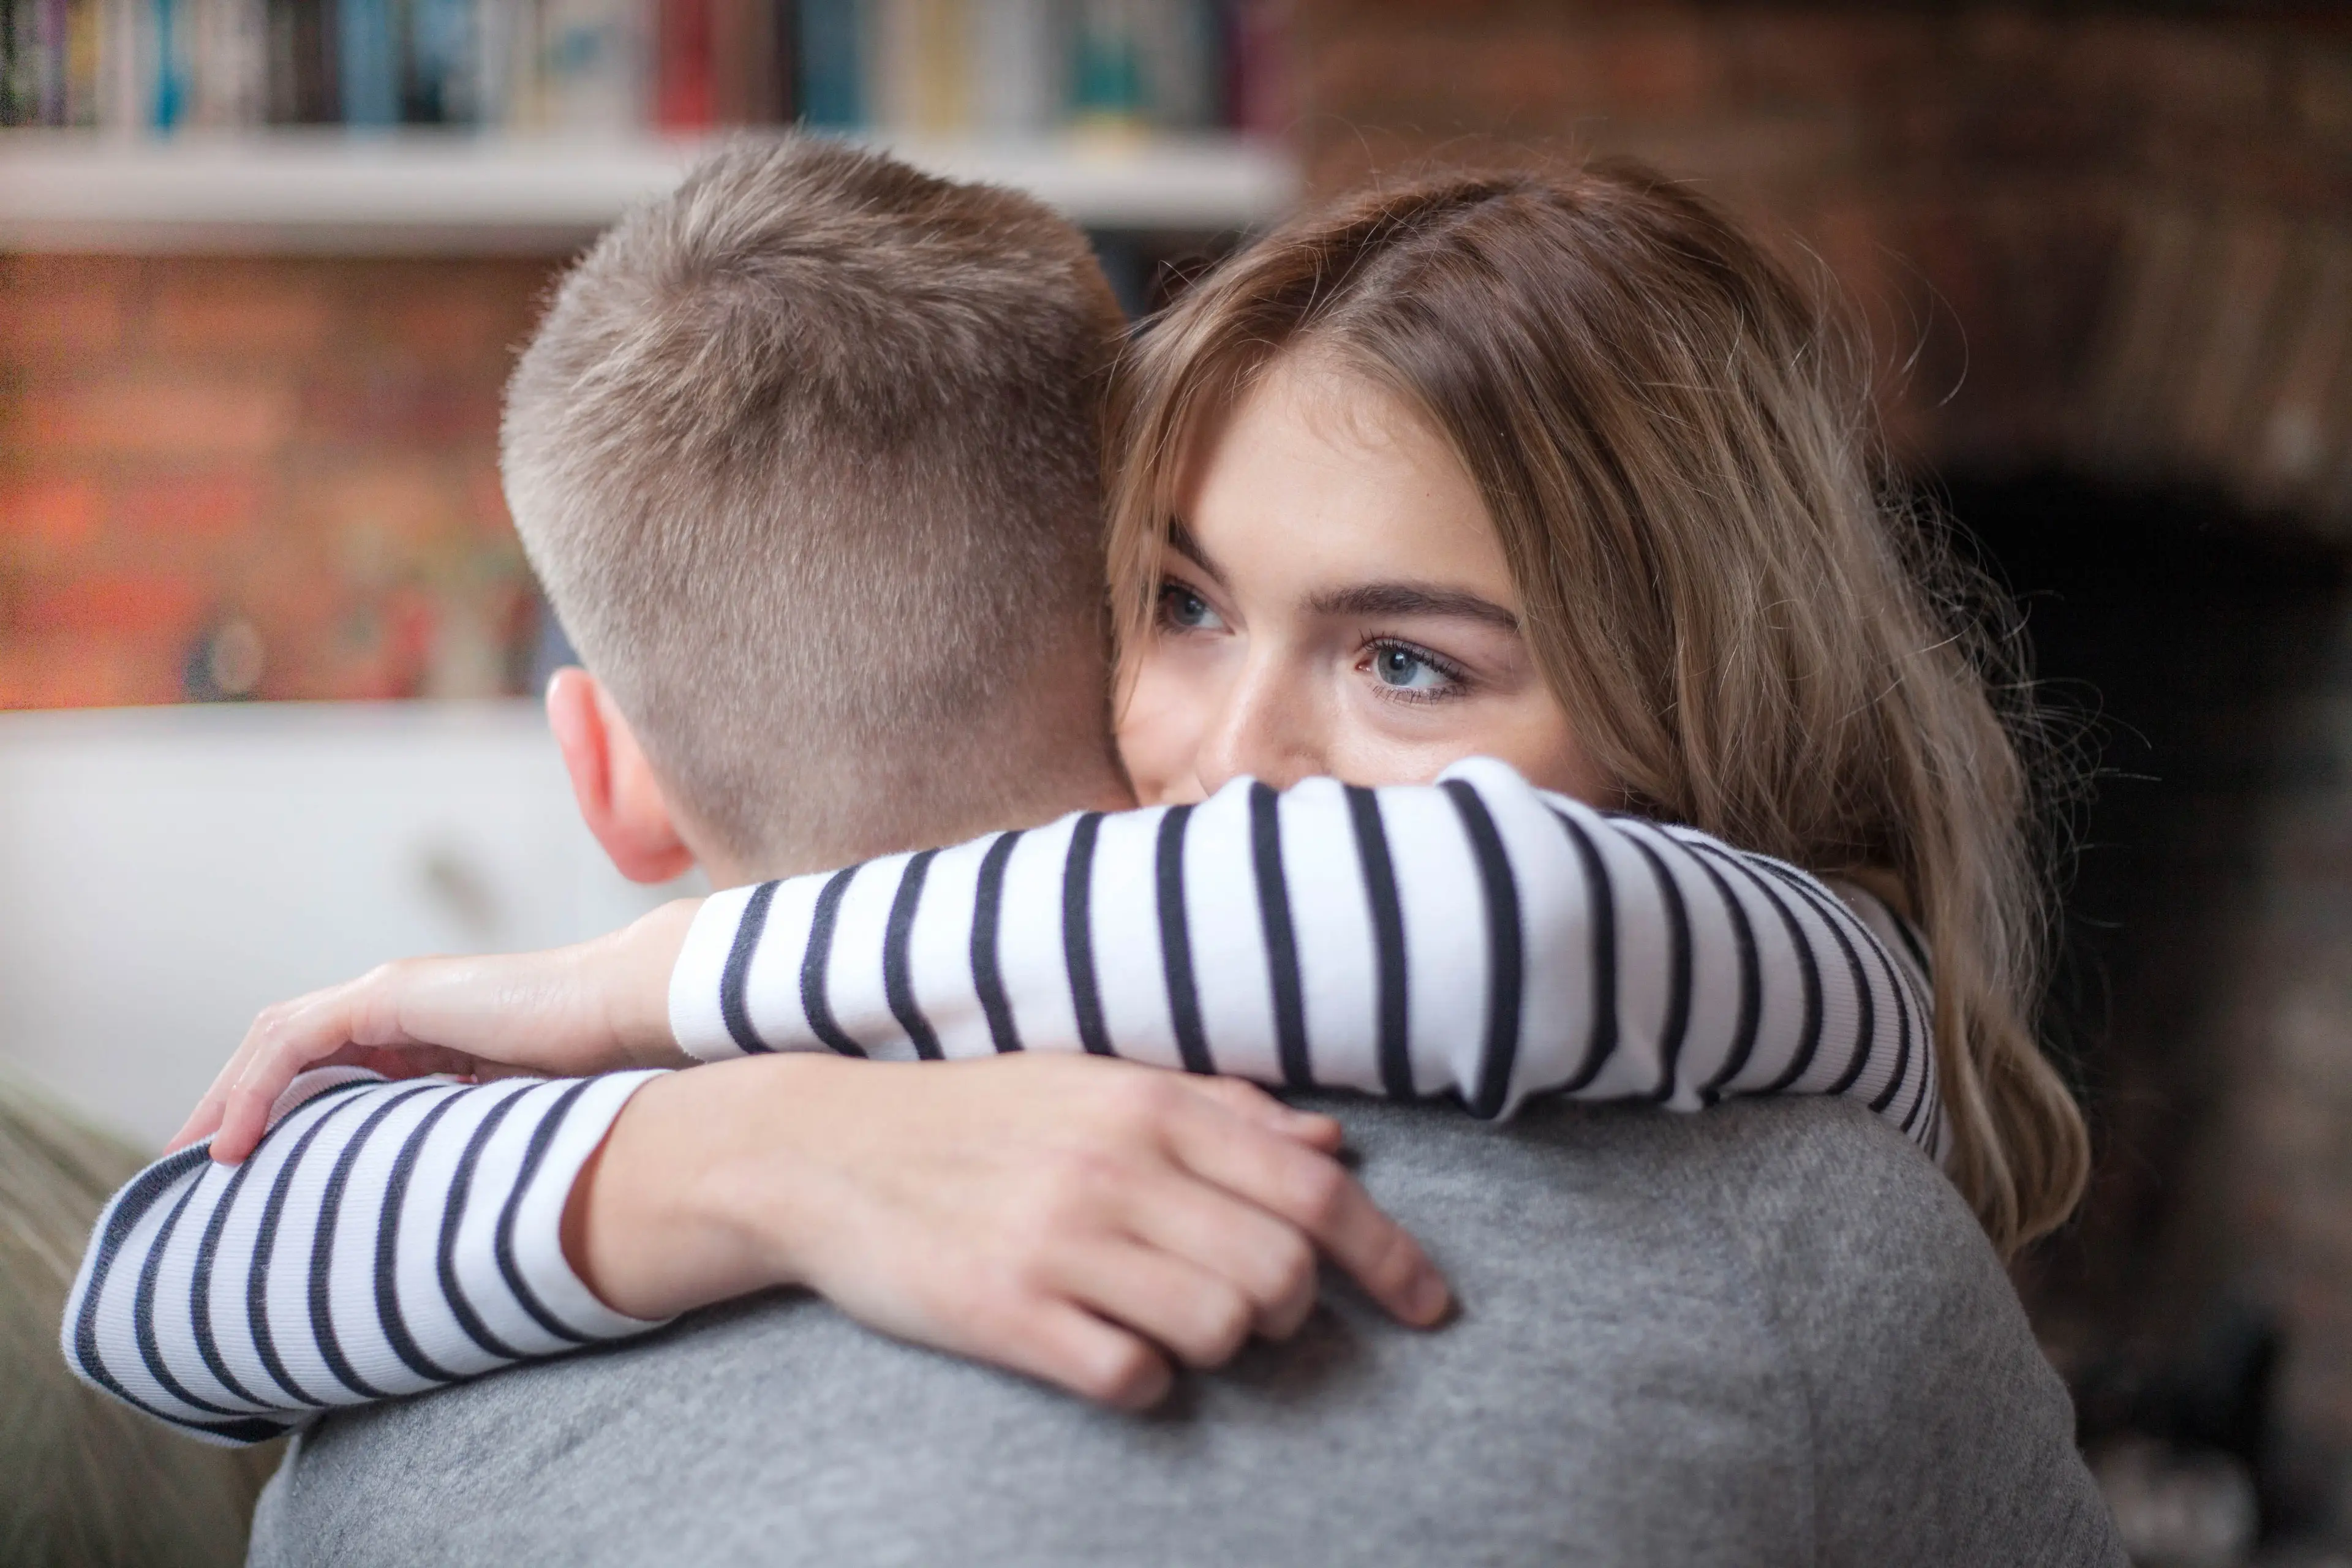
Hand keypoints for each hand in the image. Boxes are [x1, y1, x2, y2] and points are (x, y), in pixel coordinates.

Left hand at [171, 898, 700, 1163]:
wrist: (625, 1013)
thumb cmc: (590, 1067)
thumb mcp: (501, 1113)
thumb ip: (454, 1133)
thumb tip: (429, 1201)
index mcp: (423, 1025)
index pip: (322, 1058)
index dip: (273, 1106)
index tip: (244, 1166)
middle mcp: (397, 1000)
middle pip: (283, 1042)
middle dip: (229, 1100)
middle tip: (191, 1163)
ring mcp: (392, 990)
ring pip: (277, 1036)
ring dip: (228, 1096)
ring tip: (198, 1157)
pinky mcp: (393, 994)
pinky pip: (297, 1040)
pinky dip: (259, 1090)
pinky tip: (240, 1141)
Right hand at [566, 1052, 1452, 1408]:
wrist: (822, 1148)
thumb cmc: (977, 1116)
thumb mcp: (1098, 1082)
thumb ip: (1222, 1109)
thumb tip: (1336, 1148)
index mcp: (1151, 1102)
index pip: (1316, 1194)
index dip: (1393, 1260)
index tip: (1430, 1308)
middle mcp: (1115, 1164)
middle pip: (1281, 1274)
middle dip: (1291, 1312)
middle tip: (1253, 1313)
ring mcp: (1058, 1239)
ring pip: (1219, 1329)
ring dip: (1220, 1346)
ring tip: (1172, 1324)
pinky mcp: (1002, 1310)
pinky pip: (1131, 1377)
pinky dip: (1146, 1381)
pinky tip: (1113, 1354)